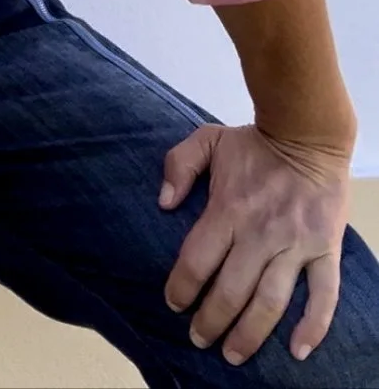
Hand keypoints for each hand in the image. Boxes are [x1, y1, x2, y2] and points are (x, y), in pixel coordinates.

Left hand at [159, 121, 350, 365]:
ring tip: (233, 354)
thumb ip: (179, 165)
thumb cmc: (255, 141)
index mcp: (228, 209)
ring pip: (270, 302)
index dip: (182, 288)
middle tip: (199, 339)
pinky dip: (312, 327)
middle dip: (211, 322)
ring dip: (250, 334)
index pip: (197, 261)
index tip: (174, 304)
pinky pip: (323, 296)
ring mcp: (295, 245)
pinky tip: (297, 351)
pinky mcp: (324, 250)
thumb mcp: (208, 139)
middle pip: (230, 291)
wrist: (309, 133)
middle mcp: (260, 233)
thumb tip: (163, 203)